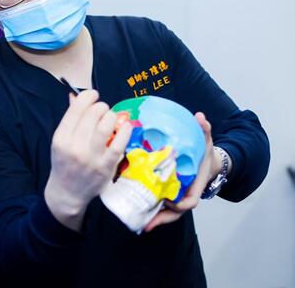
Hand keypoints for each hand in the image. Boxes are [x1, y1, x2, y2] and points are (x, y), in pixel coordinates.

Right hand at [45, 90, 132, 231]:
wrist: (67, 192)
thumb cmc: (64, 162)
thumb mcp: (61, 140)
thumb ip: (70, 118)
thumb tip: (77, 96)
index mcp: (61, 137)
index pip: (77, 108)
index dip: (88, 96)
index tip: (93, 95)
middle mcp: (74, 146)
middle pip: (93, 114)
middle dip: (101, 106)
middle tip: (102, 109)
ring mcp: (91, 157)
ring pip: (106, 126)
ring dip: (112, 116)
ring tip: (111, 118)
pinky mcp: (106, 166)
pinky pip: (119, 143)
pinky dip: (125, 131)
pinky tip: (126, 126)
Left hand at [144, 112, 215, 231]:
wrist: (206, 158)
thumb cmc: (204, 151)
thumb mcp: (206, 139)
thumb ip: (204, 129)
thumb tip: (200, 117)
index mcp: (195, 184)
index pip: (191, 200)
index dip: (182, 205)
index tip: (173, 203)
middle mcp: (185, 192)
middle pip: (175, 211)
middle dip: (163, 218)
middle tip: (148, 223)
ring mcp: (175, 194)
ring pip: (166, 211)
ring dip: (154, 218)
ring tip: (139, 223)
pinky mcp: (166, 192)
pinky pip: (158, 202)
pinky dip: (150, 209)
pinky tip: (135, 210)